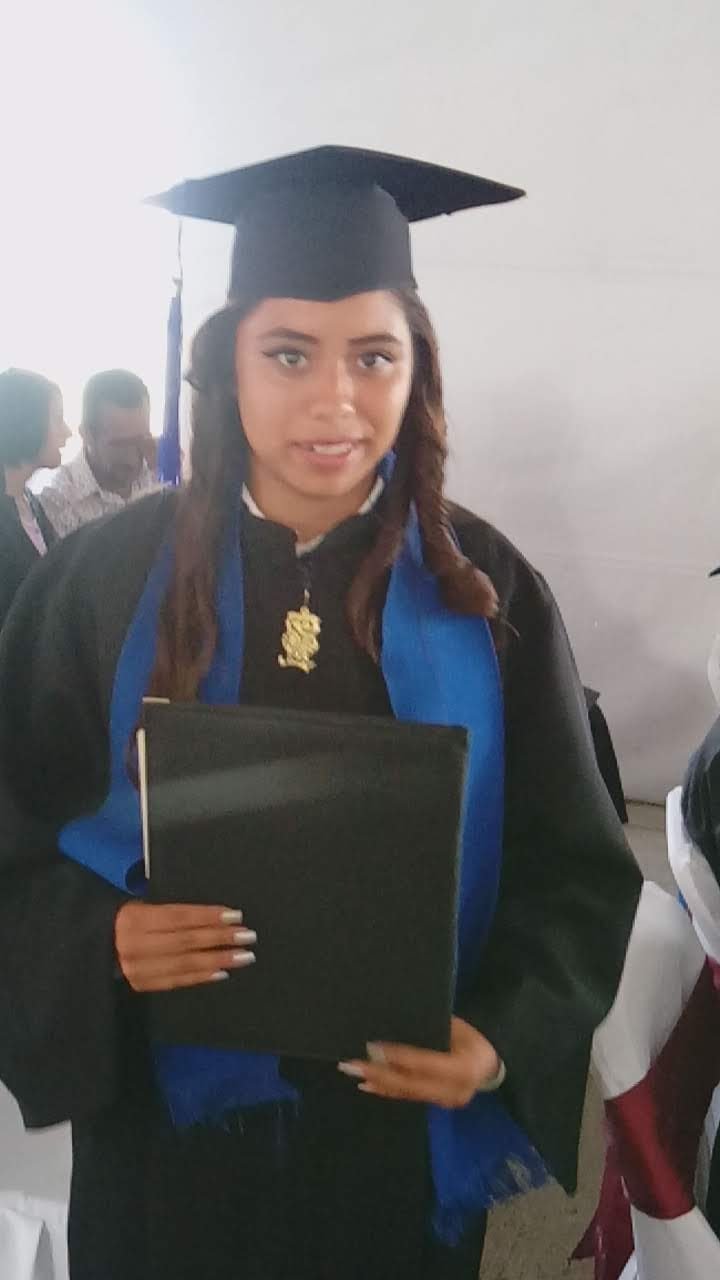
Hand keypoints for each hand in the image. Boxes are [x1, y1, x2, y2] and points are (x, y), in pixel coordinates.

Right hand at [115, 902, 256, 991]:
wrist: (93, 947)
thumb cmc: (126, 920)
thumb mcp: (141, 907)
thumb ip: (172, 913)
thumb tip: (214, 917)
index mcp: (135, 919)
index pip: (180, 917)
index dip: (209, 916)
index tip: (236, 916)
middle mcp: (136, 944)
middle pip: (186, 941)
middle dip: (220, 939)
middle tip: (248, 936)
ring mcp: (138, 968)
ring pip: (184, 964)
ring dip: (218, 960)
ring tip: (243, 956)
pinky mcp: (141, 985)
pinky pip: (176, 981)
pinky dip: (201, 977)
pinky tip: (222, 972)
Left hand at [338, 1017, 501, 1108]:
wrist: (491, 1061)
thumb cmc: (472, 1037)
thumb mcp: (456, 1027)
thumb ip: (430, 1030)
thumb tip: (395, 1024)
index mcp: (464, 1068)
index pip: (424, 1063)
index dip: (397, 1057)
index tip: (373, 1047)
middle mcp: (455, 1090)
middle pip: (411, 1083)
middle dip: (379, 1074)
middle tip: (352, 1065)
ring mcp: (446, 1101)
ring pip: (407, 1092)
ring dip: (378, 1083)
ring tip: (354, 1073)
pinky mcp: (437, 1104)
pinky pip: (410, 1096)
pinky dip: (388, 1089)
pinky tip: (369, 1085)